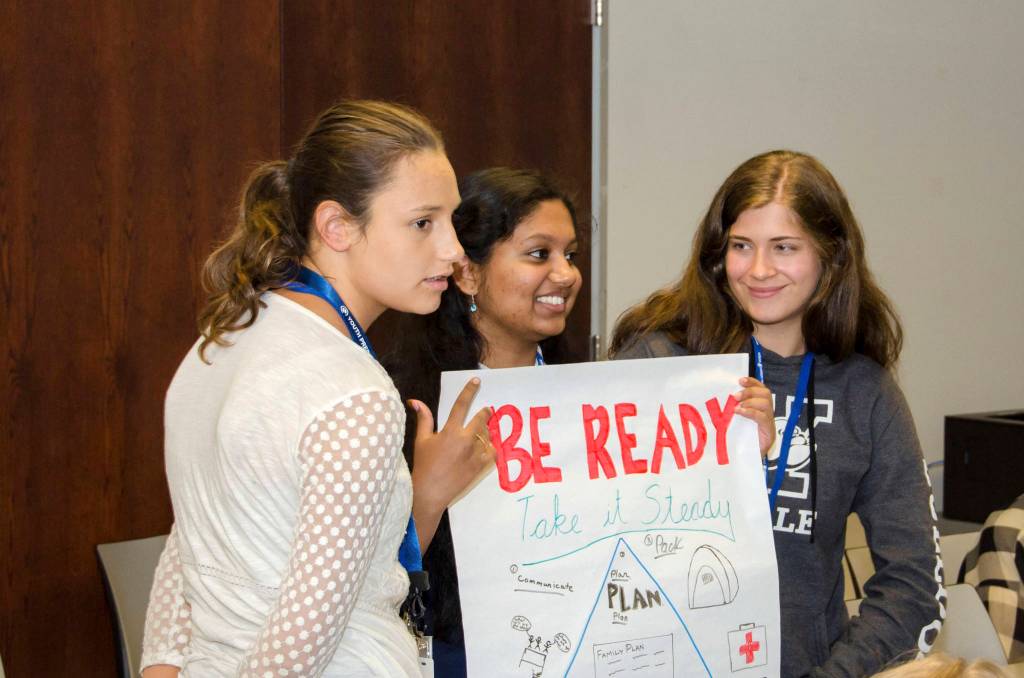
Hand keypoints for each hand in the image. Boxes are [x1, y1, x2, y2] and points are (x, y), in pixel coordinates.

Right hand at [409, 378, 493, 548]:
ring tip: (482, 434)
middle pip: (481, 419)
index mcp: (450, 431)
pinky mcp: (480, 466)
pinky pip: (492, 452)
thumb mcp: (421, 440)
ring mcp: (475, 454)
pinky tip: (486, 449)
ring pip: (487, 436)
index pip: (461, 405)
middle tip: (487, 411)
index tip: (477, 380)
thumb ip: (424, 419)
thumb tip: (415, 401)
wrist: (429, 493)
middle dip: (485, 413)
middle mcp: (465, 440)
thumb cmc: (423, 466)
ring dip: (486, 433)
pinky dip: (490, 448)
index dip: (469, 391)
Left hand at [735, 376, 775, 457]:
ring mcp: (769, 424)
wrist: (745, 463)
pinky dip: (750, 412)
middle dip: (750, 391)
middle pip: (766, 394)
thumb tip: (719, 397)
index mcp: (760, 409)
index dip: (753, 382)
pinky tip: (739, 412)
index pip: (762, 389)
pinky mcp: (768, 434)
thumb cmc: (738, 442)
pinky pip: (763, 418)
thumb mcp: (734, 422)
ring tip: (736, 406)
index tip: (740, 379)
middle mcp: (767, 415)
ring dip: (750, 401)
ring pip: (766, 403)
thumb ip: (732, 410)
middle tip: (735, 395)